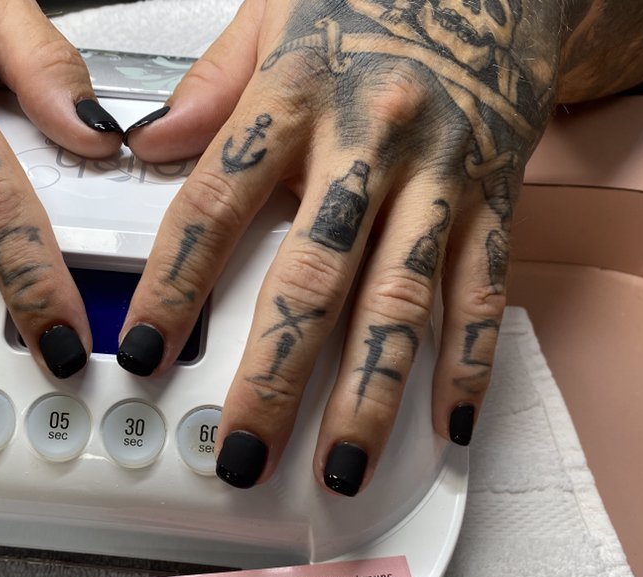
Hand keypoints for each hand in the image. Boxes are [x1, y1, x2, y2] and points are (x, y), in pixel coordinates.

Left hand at [121, 0, 561, 492]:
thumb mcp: (272, 14)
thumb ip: (211, 86)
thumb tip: (147, 141)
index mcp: (298, 94)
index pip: (218, 203)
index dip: (176, 286)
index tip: (146, 353)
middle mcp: (371, 143)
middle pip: (314, 278)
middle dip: (275, 377)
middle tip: (242, 450)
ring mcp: (441, 179)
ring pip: (400, 303)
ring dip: (369, 395)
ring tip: (340, 466)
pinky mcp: (496, 203)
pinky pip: (483, 295)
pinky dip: (468, 364)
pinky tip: (448, 423)